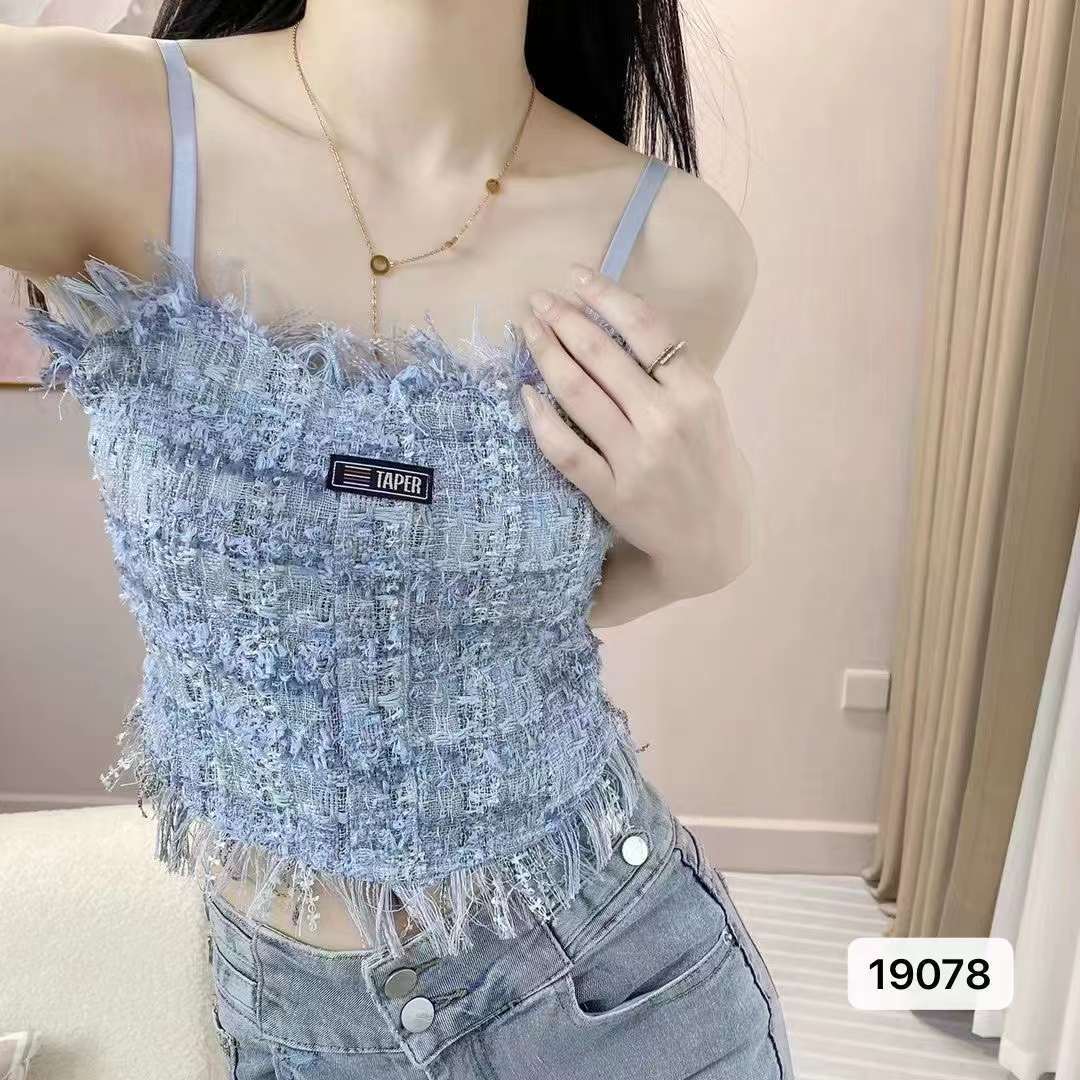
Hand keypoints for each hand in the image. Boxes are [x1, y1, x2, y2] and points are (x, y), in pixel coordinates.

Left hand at [519, 263, 752, 598]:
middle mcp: (667, 419)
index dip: (606, 294)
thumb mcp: (705, 409)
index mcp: (696, 391)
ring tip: (528, 331)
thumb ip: (670, 372)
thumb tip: (616, 319)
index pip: (645, 327)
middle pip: (602, 354)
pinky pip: (566, 450)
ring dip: (546, 355)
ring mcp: (638, 458)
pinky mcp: (613, 492)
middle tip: (536, 300)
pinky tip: (525, 395)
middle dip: (563, 319)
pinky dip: (540, 419)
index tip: (576, 277)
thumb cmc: (708, 464)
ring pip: (578, 394)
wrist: (716, 539)